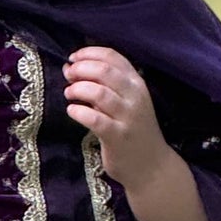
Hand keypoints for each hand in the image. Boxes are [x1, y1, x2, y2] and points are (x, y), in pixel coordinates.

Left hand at [62, 46, 171, 190]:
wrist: (151, 167)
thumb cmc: (134, 131)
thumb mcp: (125, 103)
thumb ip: (102, 85)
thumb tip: (70, 68)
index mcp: (137, 83)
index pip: (113, 57)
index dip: (89, 53)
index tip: (73, 58)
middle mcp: (135, 96)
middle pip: (104, 71)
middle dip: (81, 69)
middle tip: (68, 76)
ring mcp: (128, 117)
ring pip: (98, 92)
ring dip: (78, 89)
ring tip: (69, 94)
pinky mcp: (118, 136)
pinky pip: (94, 119)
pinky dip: (78, 112)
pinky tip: (72, 112)